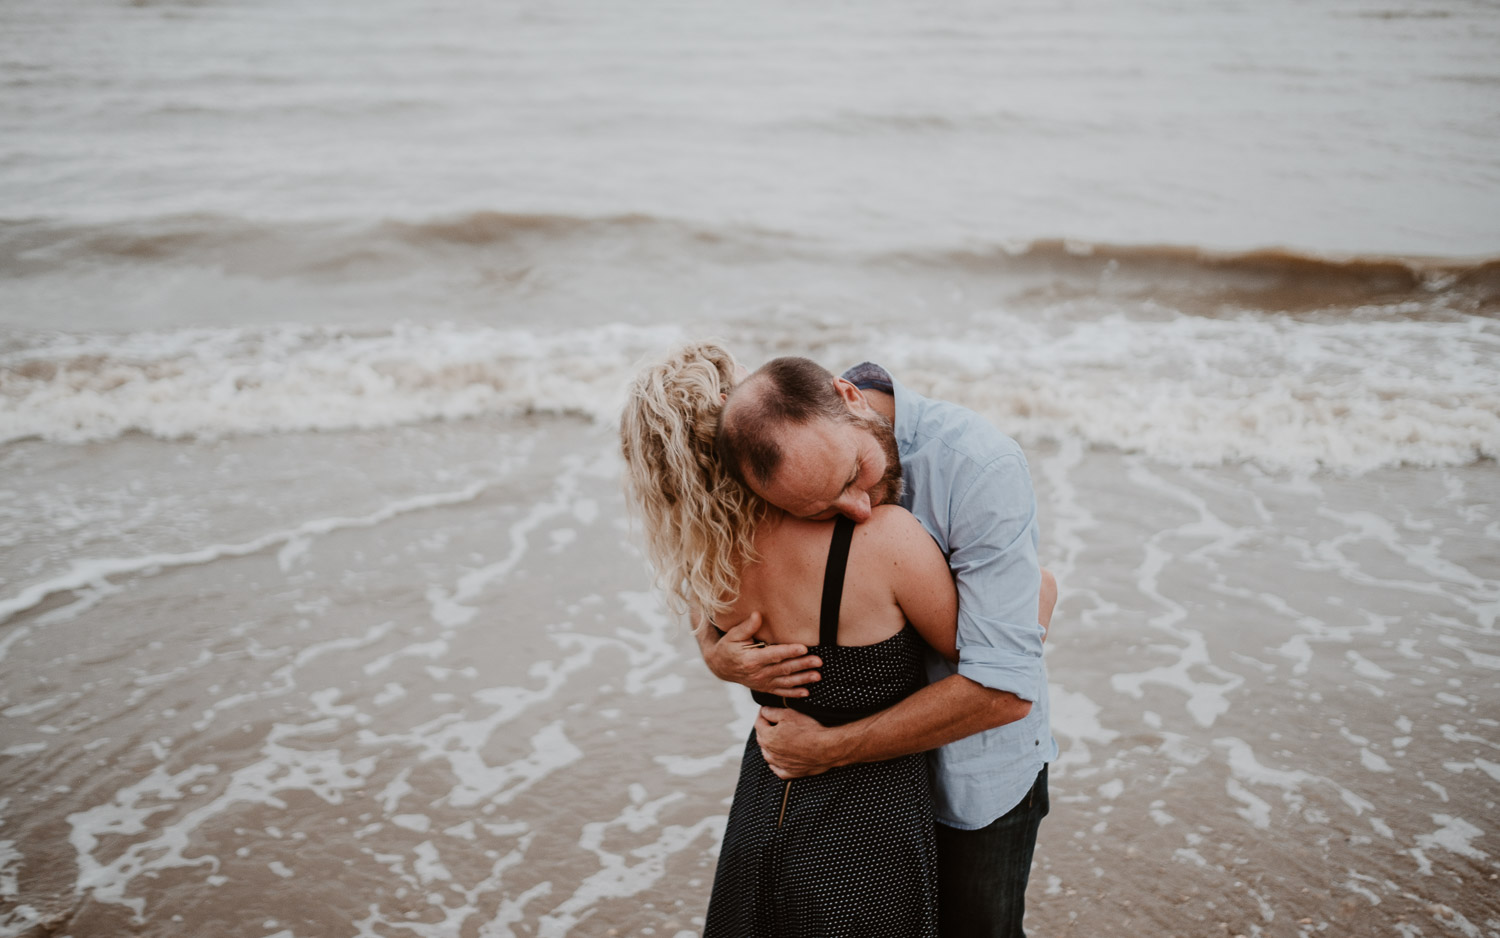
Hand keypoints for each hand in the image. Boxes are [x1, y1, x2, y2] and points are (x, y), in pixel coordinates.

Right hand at [701, 613, 821, 696]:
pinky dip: (794, 693)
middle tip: (818, 661)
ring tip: (817, 676)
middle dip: (803, 665)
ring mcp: (762, 682)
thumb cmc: (728, 647)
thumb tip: (758, 615)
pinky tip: (807, 692)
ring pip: (786, 681)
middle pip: (784, 668)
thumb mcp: (733, 635)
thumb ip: (747, 627)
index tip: (803, 648)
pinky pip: (781, 692)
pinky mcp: (765, 687)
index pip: (774, 655)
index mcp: (751, 659)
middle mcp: (758, 673)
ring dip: (803, 679)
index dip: (789, 651)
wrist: (720, 667)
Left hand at [755, 706, 844, 778]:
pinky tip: (779, 759)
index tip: (765, 709)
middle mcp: (770, 753)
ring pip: (767, 754)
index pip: (758, 723)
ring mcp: (779, 765)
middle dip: (765, 729)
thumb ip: (772, 712)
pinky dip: (776, 763)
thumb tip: (763, 711)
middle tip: (771, 721)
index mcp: (768, 738)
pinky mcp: (790, 773)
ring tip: (776, 738)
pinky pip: (777, 769)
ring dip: (769, 746)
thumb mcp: (789, 714)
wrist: (827, 748)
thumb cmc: (808, 729)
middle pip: (762, 738)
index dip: (762, 714)